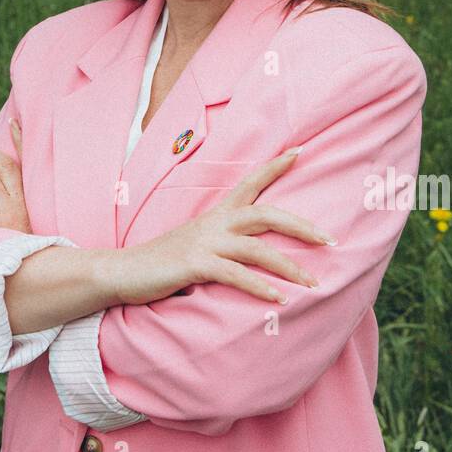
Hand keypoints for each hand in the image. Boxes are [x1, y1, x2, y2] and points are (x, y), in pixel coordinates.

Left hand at [0, 118, 32, 232]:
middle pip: (2, 165)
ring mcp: (5, 211)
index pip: (25, 162)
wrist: (25, 270)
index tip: (13, 121)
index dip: (20, 139)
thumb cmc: (20, 242)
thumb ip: (13, 198)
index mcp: (28, 197)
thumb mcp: (24, 218)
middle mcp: (18, 201)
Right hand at [113, 148, 335, 306]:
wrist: (121, 271)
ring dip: (289, 266)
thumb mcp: (196, 245)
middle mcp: (213, 223)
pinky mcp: (194, 264)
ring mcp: (204, 242)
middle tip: (330, 240)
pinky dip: (259, 287)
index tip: (299, 151)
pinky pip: (235, 274)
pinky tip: (278, 300)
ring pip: (257, 248)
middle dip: (301, 225)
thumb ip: (223, 244)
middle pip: (265, 214)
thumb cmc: (162, 262)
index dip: (274, 167)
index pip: (249, 183)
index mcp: (215, 215)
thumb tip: (252, 253)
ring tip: (314, 283)